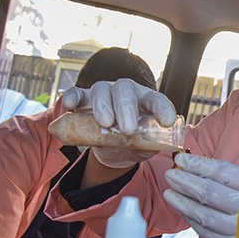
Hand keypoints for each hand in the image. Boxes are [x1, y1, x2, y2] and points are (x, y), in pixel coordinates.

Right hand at [61, 79, 176, 167]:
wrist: (112, 148)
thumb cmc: (132, 142)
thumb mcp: (142, 147)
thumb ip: (147, 146)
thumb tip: (151, 146)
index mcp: (146, 101)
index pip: (156, 100)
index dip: (163, 109)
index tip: (167, 122)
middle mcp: (126, 92)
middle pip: (125, 90)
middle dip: (126, 109)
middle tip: (128, 129)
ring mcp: (104, 93)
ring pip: (102, 89)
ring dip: (103, 106)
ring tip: (105, 123)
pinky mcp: (84, 99)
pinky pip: (77, 93)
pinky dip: (73, 97)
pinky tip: (71, 106)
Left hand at [163, 154, 238, 237]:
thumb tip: (204, 171)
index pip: (224, 173)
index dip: (199, 166)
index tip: (183, 161)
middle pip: (210, 193)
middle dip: (186, 182)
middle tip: (171, 174)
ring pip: (205, 216)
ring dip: (183, 203)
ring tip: (171, 192)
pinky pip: (207, 235)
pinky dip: (194, 222)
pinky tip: (185, 212)